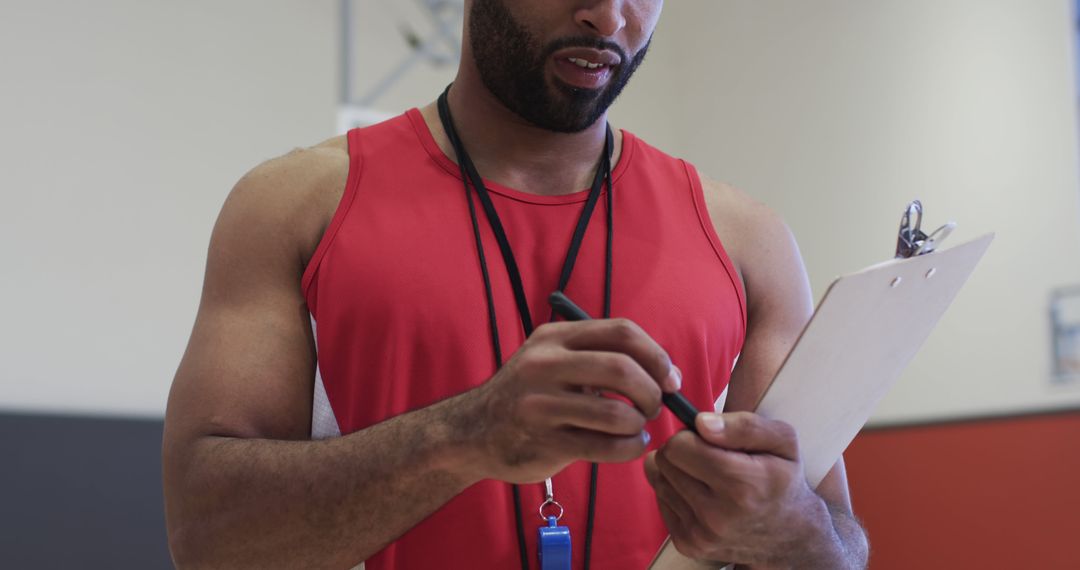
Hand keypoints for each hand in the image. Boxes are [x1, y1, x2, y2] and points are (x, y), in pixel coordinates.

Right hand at [461, 318, 680, 483]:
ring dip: (640, 425)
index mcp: (554, 337)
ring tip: (636, 428)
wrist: (472, 432)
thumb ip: (600, 357)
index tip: (669, 378)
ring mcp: (541, 405)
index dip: (656, 355)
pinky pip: (605, 447)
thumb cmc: (529, 396)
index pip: (622, 332)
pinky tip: (628, 446)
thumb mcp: (553, 360)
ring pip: (618, 414)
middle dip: (652, 391)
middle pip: (622, 368)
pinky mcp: (544, 442)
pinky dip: (629, 449)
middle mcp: (544, 365)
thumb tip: (666, 373)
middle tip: (654, 406)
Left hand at [643, 412, 830, 565]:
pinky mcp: (688, 545)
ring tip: (706, 476)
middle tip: (706, 456)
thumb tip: (701, 423)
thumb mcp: (782, 441)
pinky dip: (676, 493)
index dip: (690, 436)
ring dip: (677, 472)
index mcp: (743, 485)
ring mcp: (701, 535)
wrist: (790, 536)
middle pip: (664, 461)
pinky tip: (701, 495)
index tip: (706, 440)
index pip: (679, 447)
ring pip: (658, 480)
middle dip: (680, 451)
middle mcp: (718, 515)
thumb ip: (744, 425)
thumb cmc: (783, 479)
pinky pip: (661, 501)